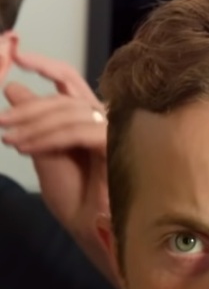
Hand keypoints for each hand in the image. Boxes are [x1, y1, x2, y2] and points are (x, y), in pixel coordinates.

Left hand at [0, 50, 117, 286]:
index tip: (17, 57)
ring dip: (34, 125)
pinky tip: (29, 149)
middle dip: (28, 108)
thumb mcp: (42, 155)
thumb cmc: (74, 202)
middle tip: (1, 122)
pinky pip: (80, 132)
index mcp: (86, 120)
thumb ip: (32, 123)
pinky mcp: (117, 147)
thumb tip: (13, 87)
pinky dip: (50, 137)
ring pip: (70, 113)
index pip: (69, 82)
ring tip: (11, 141)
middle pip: (64, 97)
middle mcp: (102, 122)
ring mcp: (113, 134)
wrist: (90, 231)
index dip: (45, 66)